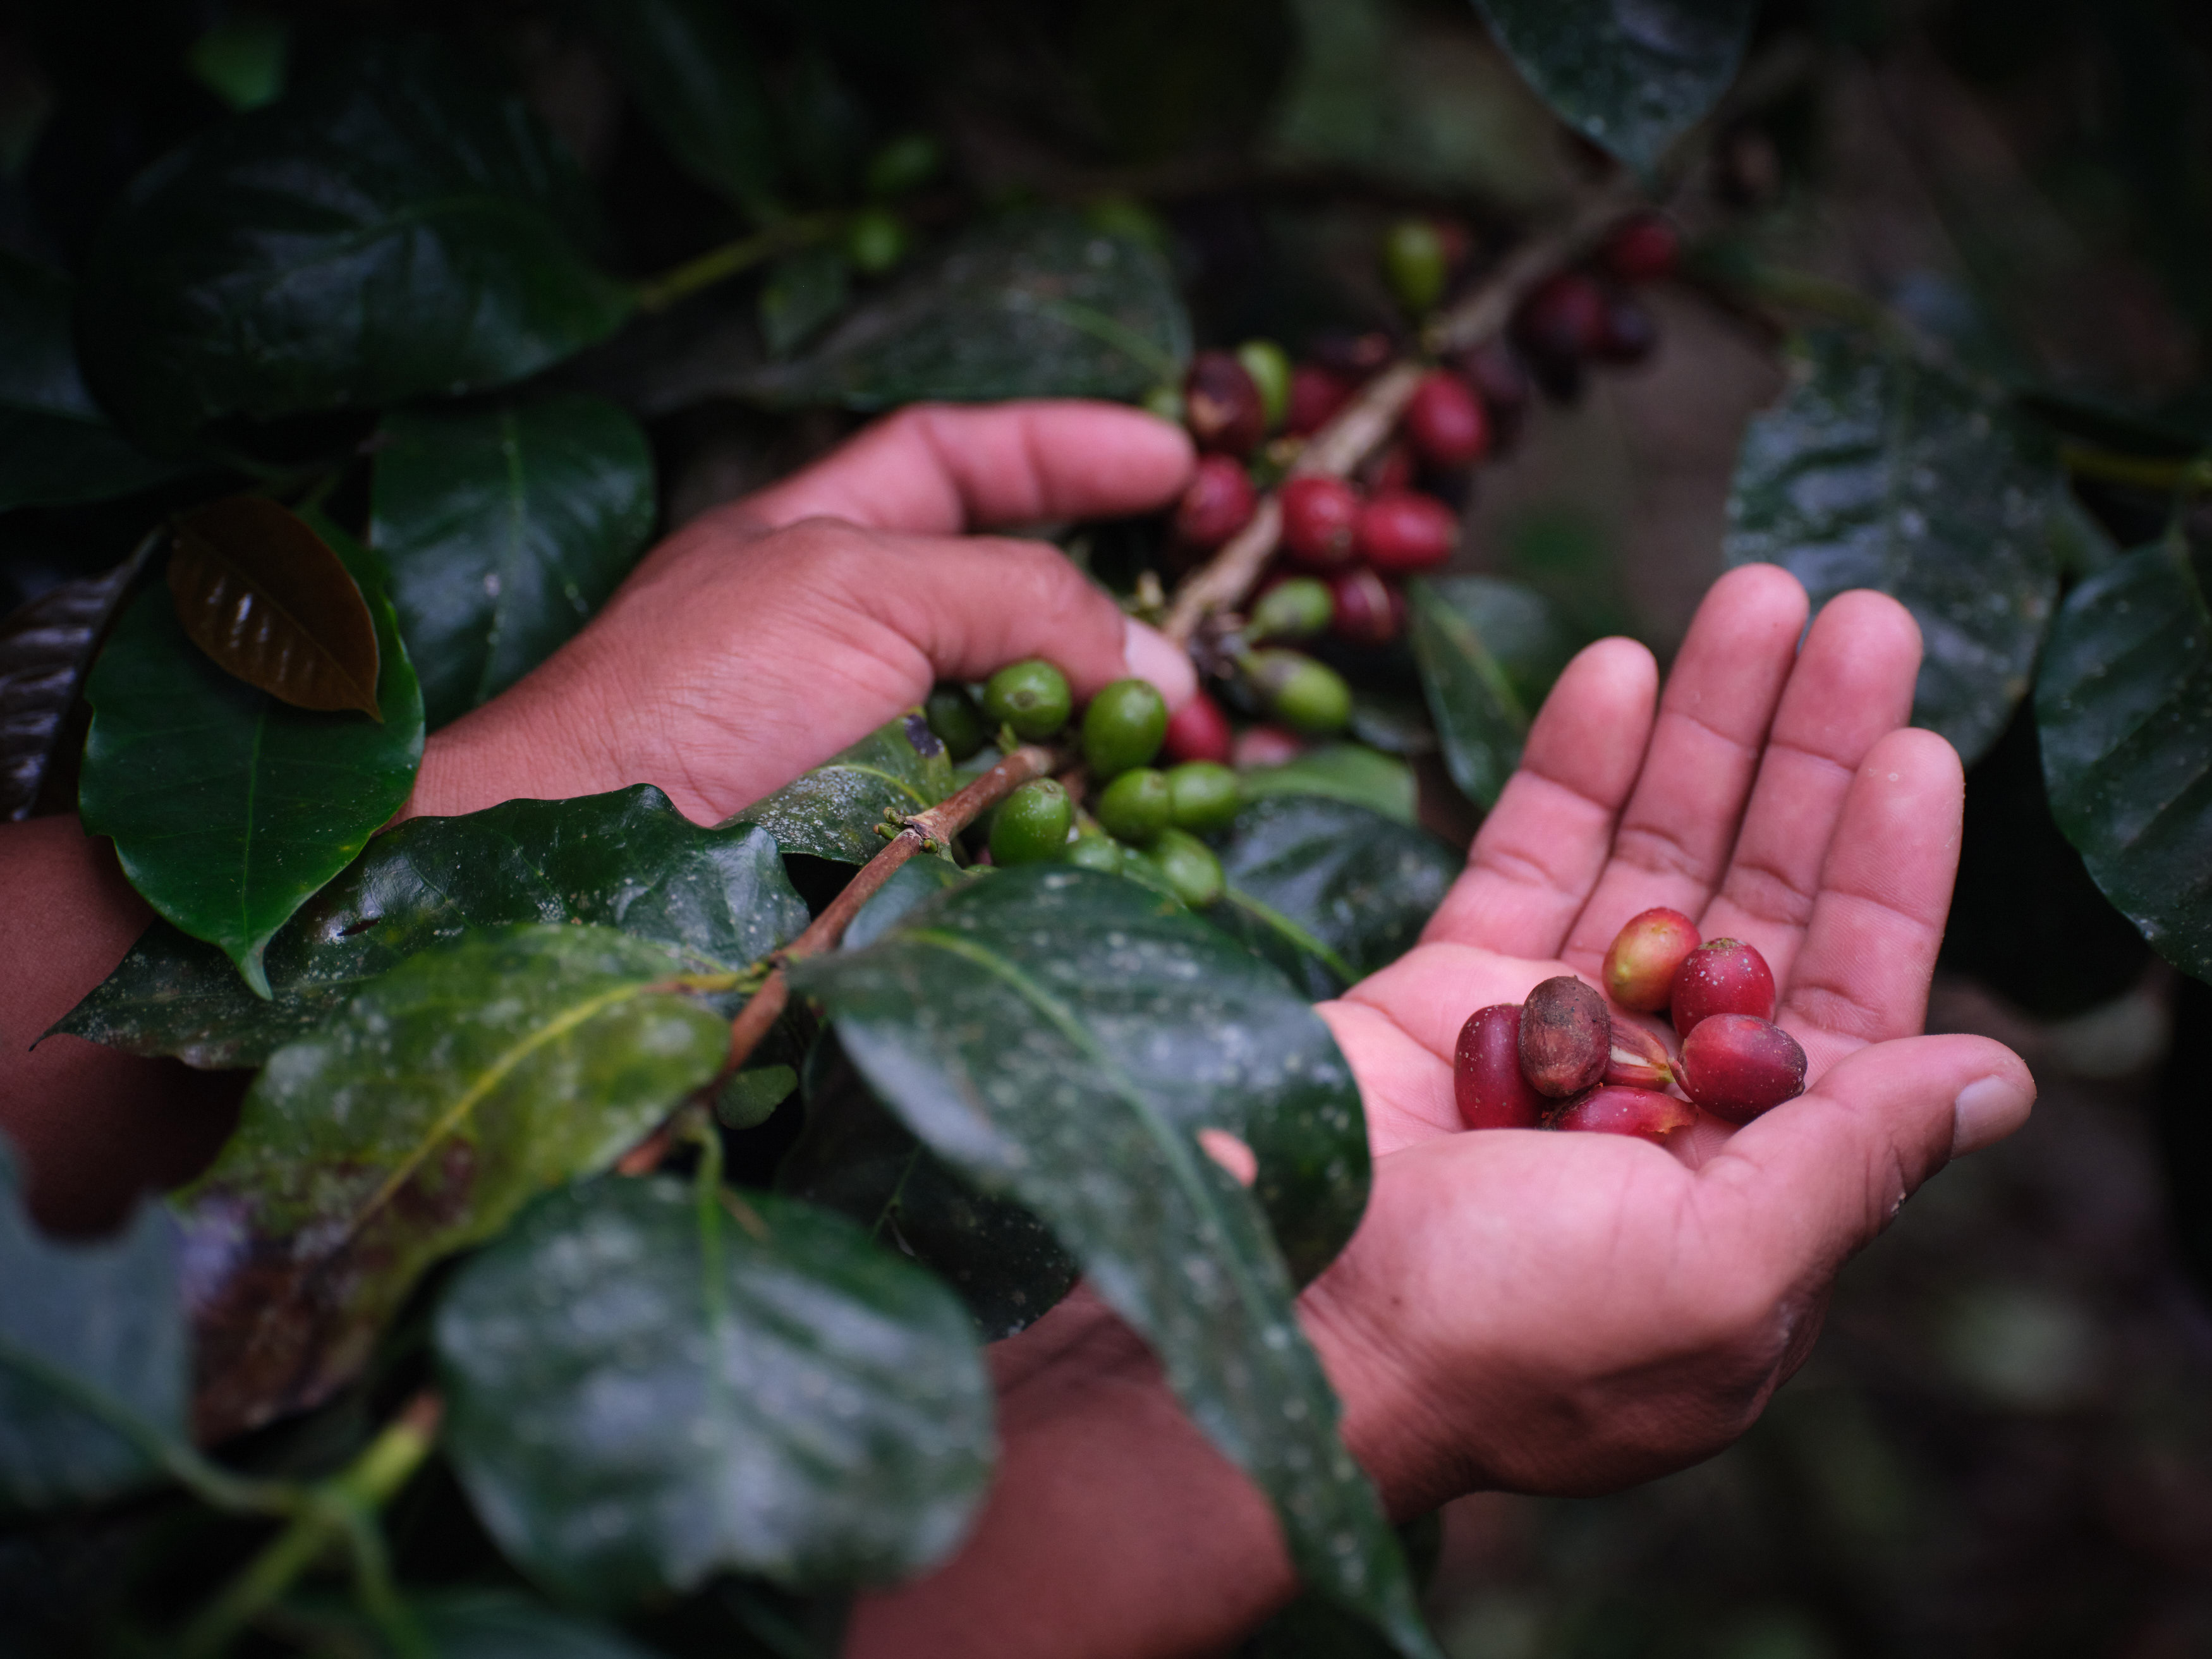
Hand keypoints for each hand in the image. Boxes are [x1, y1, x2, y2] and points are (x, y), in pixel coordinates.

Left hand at [408, 401, 1197, 823]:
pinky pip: (1022, 834)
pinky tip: (1160, 835)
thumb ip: (1012, 595)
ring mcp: (870, 759)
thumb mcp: (852, 589)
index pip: (954, 458)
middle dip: (1123, 608)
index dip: (1063, 445)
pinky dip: (1099, 830)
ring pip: (1031, 728)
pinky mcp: (895, 866)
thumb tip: (1153, 662)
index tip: (1179, 456)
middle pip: (1013, 599)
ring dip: (1129, 735)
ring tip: (1222, 749)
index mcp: (816, 539)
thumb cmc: (686, 703)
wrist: (586, 885)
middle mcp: (847, 642)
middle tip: (1232, 622)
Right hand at [1303, 564, 2035, 1503]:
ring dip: (1707, 727)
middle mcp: (1661, 1096)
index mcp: (1748, 1177)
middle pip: (1757, 894)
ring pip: (1649, 855)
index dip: (1887, 869)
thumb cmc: (1505, 1338)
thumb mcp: (1716, 1277)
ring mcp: (1551, 1035)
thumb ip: (1851, 1166)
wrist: (1276, 1328)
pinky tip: (1621, 666)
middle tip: (1857, 616)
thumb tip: (1999, 1080)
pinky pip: (1524, 855)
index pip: (1844, 994)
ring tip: (1755, 597)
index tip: (1920, 744)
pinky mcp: (1445, 990)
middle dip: (1810, 758)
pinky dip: (1573, 763)